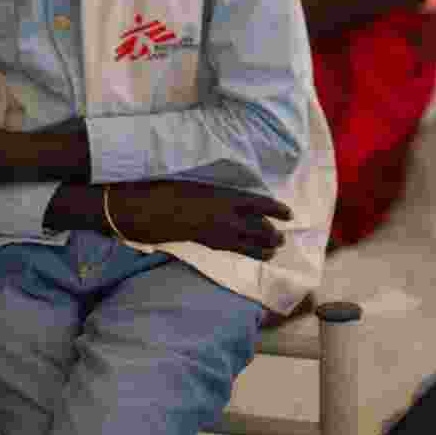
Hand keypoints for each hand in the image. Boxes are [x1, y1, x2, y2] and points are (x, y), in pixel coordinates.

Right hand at [108, 180, 291, 259]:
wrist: (146, 210)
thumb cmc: (169, 187)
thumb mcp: (198, 181)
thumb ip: (218, 189)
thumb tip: (234, 193)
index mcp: (225, 197)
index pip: (258, 204)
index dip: (276, 209)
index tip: (289, 213)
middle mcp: (225, 218)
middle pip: (258, 229)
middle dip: (273, 233)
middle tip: (282, 236)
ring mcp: (216, 233)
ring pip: (248, 245)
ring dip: (264, 247)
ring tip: (275, 249)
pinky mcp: (207, 244)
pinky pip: (232, 250)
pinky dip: (246, 252)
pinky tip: (250, 253)